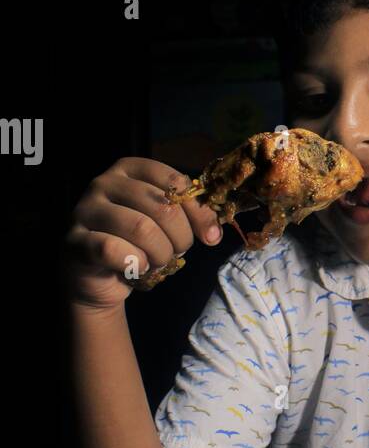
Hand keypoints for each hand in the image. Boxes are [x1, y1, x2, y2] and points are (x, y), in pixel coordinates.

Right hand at [64, 156, 222, 310]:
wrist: (98, 278)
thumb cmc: (137, 245)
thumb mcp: (166, 226)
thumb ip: (190, 217)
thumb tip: (214, 232)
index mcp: (129, 169)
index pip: (174, 181)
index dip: (198, 212)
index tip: (210, 237)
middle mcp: (104, 182)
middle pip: (161, 206)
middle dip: (180, 238)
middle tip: (176, 254)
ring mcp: (85, 209)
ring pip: (141, 228)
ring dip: (160, 254)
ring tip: (156, 262)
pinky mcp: (74, 240)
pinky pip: (114, 250)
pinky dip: (134, 265)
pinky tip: (135, 269)